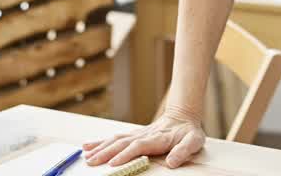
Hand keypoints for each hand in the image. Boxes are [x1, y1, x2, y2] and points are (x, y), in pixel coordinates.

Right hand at [82, 108, 205, 168]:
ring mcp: (137, 134)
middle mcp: (144, 135)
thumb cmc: (189, 132)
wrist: (183, 116)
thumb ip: (183, 151)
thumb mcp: (194, 141)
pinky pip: (114, 138)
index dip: (125, 154)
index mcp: (157, 138)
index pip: (138, 146)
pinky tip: (88, 146)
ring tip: (86, 157)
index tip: (113, 163)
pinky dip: (100, 142)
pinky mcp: (133, 135)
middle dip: (106, 153)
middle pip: (121, 143)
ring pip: (115, 140)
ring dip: (100, 148)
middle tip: (92, 163)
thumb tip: (172, 162)